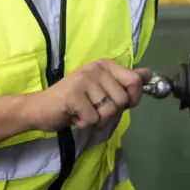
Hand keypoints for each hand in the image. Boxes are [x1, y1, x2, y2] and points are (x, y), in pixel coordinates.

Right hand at [24, 60, 152, 131]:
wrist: (40, 108)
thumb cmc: (74, 100)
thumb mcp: (101, 87)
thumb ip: (124, 81)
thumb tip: (149, 74)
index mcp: (105, 65)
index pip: (135, 81)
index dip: (132, 98)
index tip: (118, 102)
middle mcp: (96, 68)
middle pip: (123, 100)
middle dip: (111, 112)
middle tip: (94, 108)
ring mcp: (84, 80)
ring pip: (109, 111)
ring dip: (98, 120)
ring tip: (84, 112)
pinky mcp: (73, 95)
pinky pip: (94, 119)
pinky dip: (85, 124)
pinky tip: (74, 116)